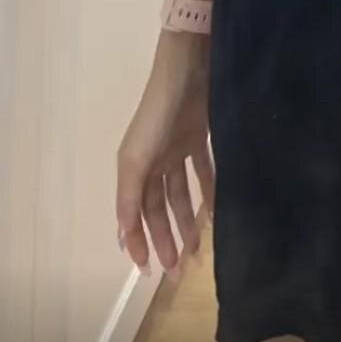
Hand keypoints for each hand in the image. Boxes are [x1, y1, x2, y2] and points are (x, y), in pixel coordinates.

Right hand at [116, 33, 214, 278]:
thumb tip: (122, 236)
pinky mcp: (200, 136)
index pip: (134, 215)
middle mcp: (153, 162)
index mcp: (133, 168)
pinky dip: (209, 191)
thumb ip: (130, 196)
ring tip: (197, 250)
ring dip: (187, 222)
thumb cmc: (159, 115)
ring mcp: (177, 149)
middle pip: (158, 209)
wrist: (188, 69)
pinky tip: (217, 212)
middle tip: (178, 272)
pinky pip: (204, 171)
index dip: (139, 243)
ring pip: (181, 195)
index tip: (149, 271)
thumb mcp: (136, 158)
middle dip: (166, 240)